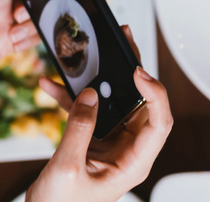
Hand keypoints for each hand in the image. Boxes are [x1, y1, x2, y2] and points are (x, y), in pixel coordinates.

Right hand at [27, 28, 171, 201]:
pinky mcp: (93, 140)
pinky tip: (51, 85)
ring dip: (101, 79)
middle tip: (126, 41)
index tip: (137, 71)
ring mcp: (112, 144)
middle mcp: (129, 151)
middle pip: (142, 103)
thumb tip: (89, 95)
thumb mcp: (67, 169)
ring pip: (115, 101)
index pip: (159, 122)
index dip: (154, 93)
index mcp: (134, 163)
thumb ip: (79, 129)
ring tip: (98, 50)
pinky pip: (87, 112)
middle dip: (133, 70)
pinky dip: (70, 98)